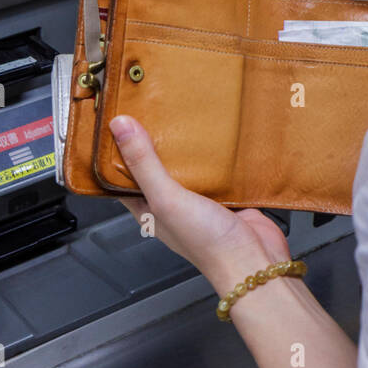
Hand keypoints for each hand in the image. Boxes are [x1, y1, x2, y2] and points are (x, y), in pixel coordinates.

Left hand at [111, 116, 291, 294]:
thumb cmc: (206, 243)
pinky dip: (214, 152)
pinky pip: (215, 167)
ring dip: (184, 144)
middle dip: (153, 140)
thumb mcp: (165, 198)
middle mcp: (171, 203)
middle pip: (156, 166)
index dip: (116, 151)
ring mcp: (198, 198)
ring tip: (181, 112)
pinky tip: (216, 134)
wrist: (253, 258)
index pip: (123, 176)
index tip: (115, 121)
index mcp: (148, 208)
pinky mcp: (225, 193)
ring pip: (186, 164)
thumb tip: (119, 127)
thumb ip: (144, 163)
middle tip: (150, 108)